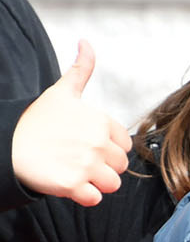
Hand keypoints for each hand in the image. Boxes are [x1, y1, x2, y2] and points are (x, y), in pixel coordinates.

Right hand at [11, 41, 132, 205]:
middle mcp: (99, 143)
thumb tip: (86, 42)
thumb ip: (81, 69)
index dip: (109, 149)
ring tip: (75, 174)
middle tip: (79, 161)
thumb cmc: (36, 120)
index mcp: (102, 123)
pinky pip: (95, 199)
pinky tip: (69, 185)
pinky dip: (85, 197)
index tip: (89, 146)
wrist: (6, 144)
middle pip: (120, 166)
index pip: (125, 145)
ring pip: (112, 184)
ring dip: (97, 184)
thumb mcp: (62, 91)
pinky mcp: (73, 185)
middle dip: (104, 167)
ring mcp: (87, 165)